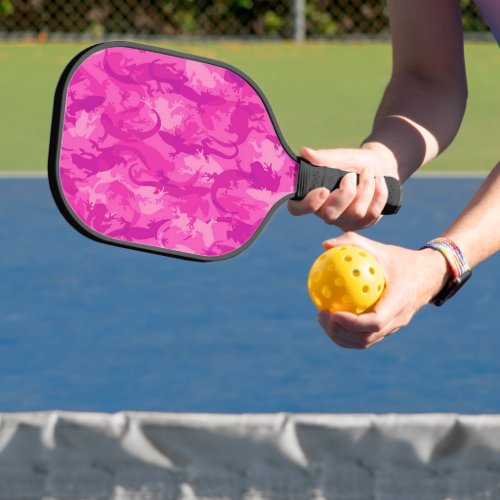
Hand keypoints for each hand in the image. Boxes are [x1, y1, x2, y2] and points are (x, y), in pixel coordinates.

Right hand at [288, 145, 397, 230]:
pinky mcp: (361, 224)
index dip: (308, 204)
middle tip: (351, 174)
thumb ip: (324, 157)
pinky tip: (379, 181)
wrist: (379, 166)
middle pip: (330, 215)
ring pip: (356, 213)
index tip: (323, 190)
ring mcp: (343, 221)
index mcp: (311, 196)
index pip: (297, 209)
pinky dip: (379, 193)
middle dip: (346, 193)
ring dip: (366, 187)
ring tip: (368, 172)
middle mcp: (324, 212)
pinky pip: (372, 214)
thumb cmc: (354, 162)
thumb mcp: (341, 156)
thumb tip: (304, 152)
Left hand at [316, 232, 450, 348]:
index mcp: (399, 301)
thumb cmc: (401, 259)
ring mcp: (394, 327)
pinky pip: (366, 337)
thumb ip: (353, 243)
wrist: (429, 275)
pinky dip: (347, 334)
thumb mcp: (380, 248)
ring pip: (365, 342)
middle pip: (366, 338)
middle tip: (321, 315)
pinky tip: (331, 319)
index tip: (332, 313)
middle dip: (340, 332)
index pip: (375, 322)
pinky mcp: (389, 329)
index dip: (352, 323)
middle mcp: (398, 319)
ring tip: (322, 319)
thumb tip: (324, 245)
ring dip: (341, 336)